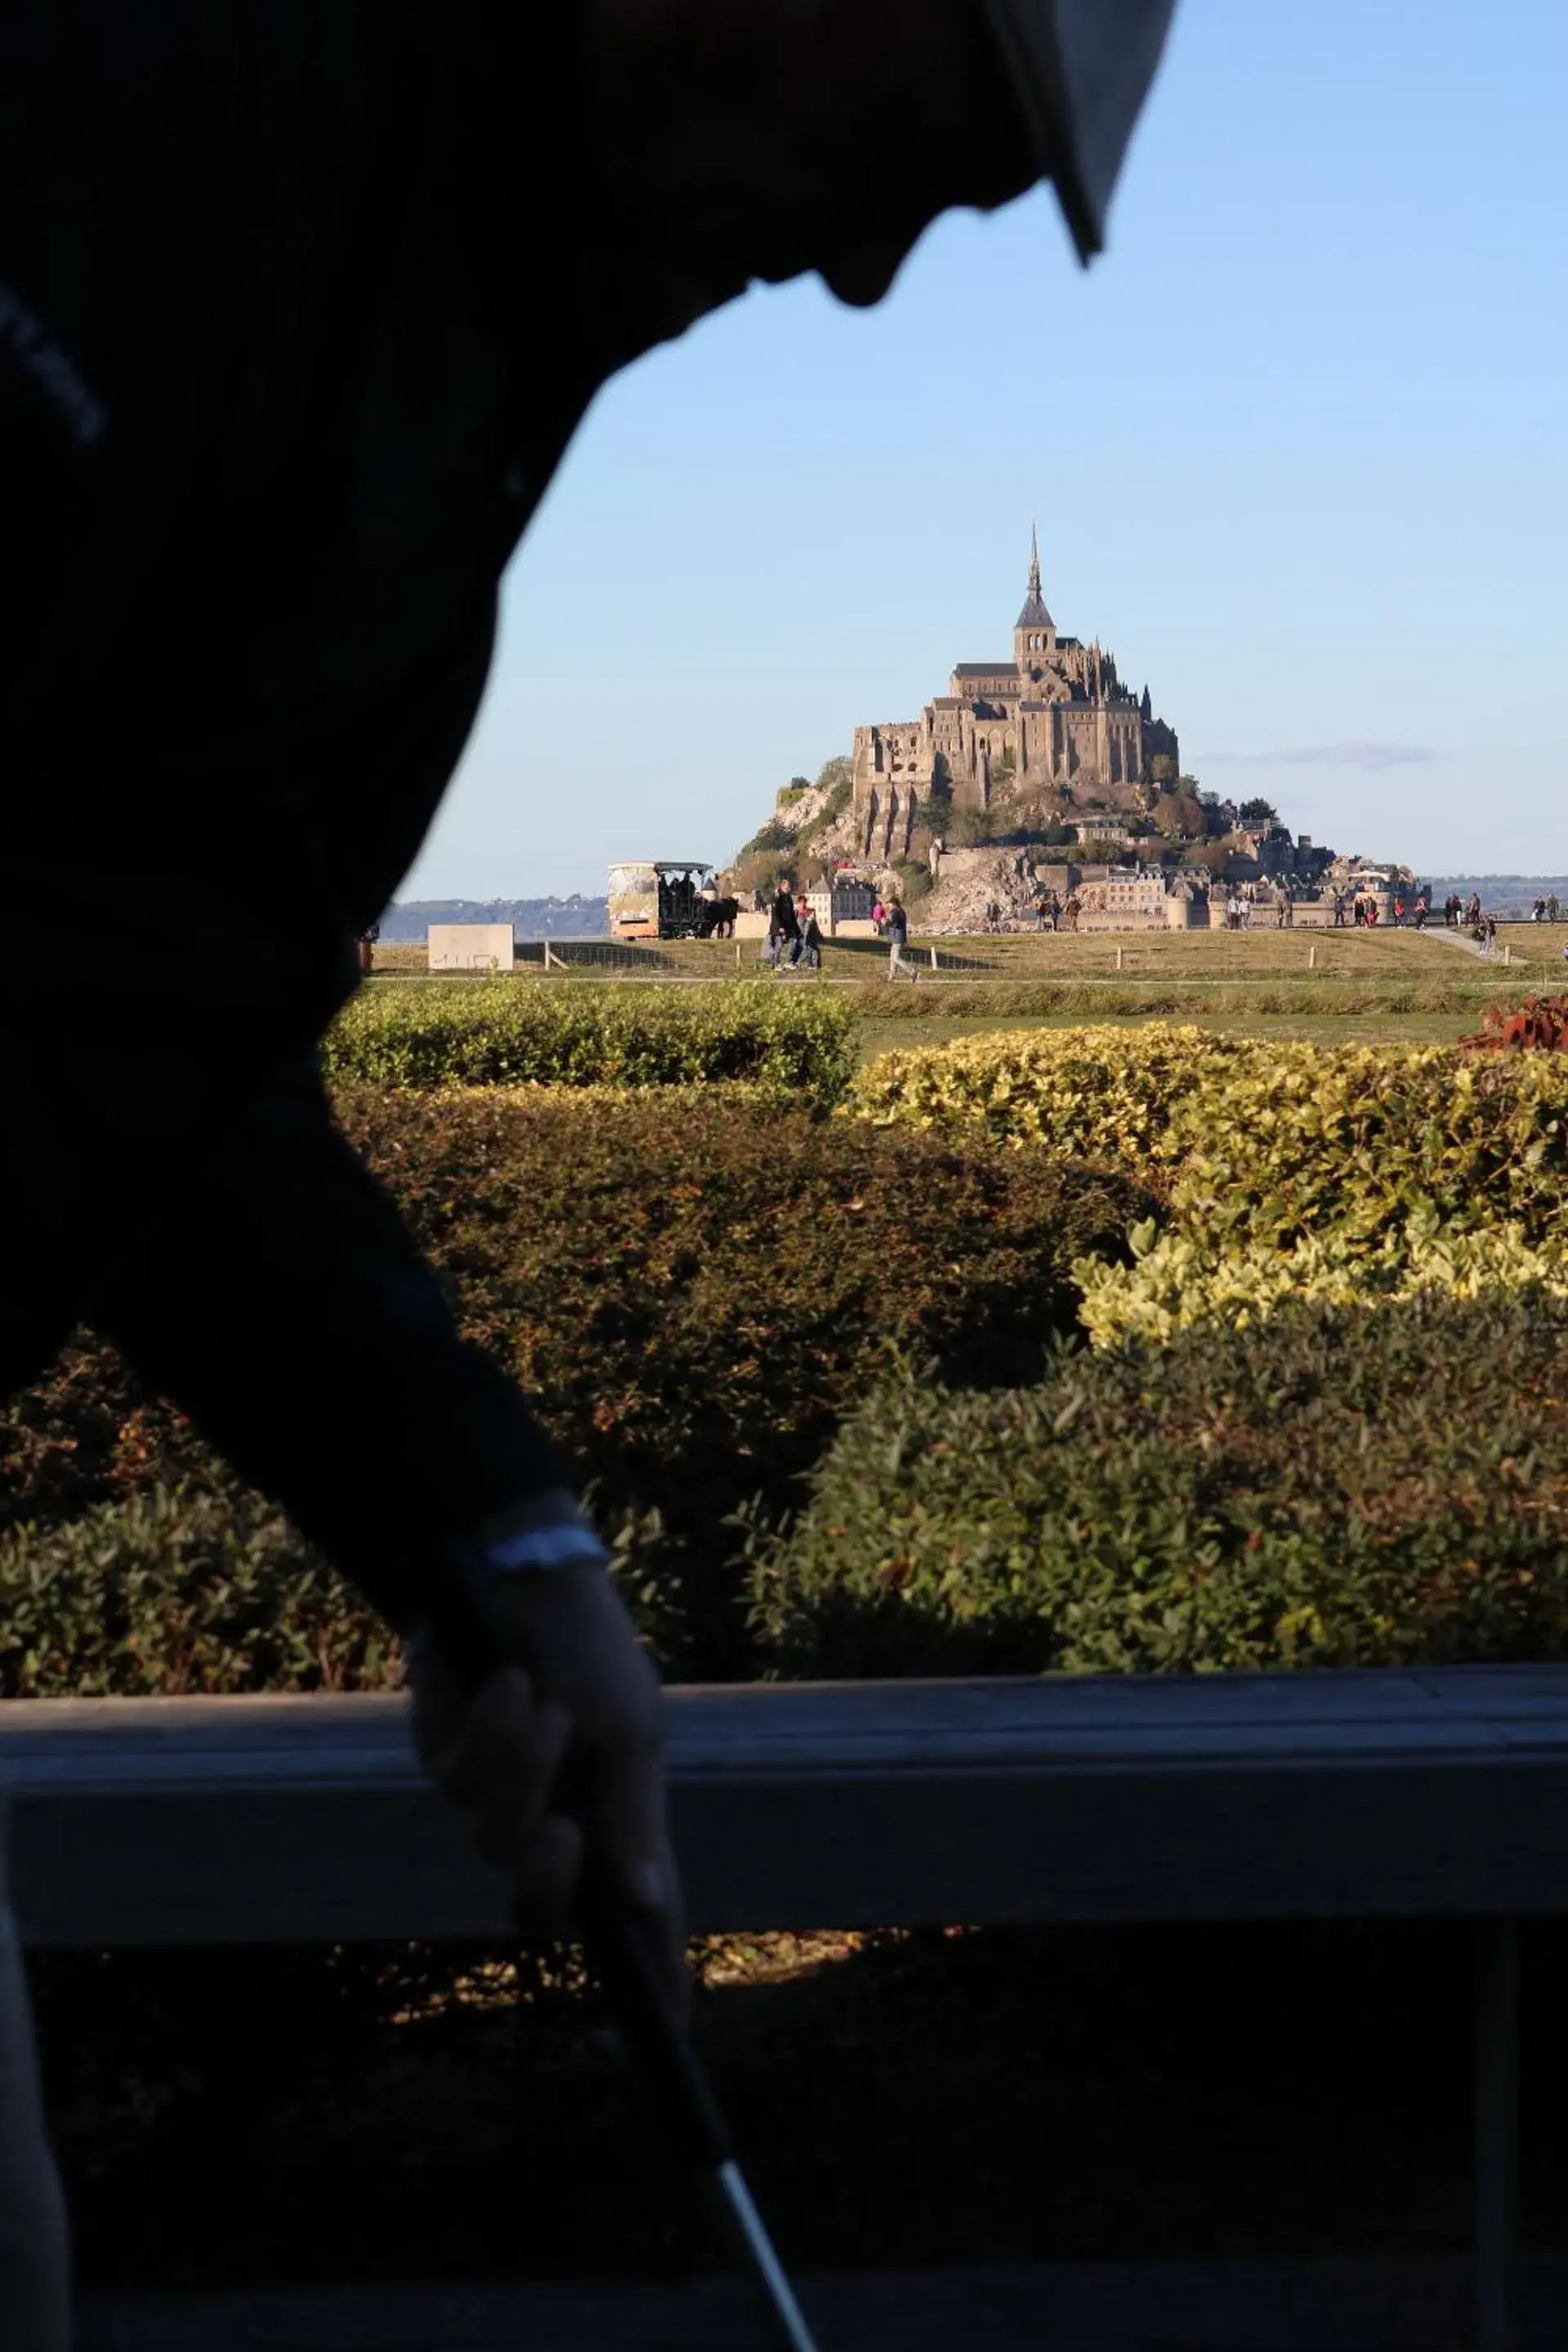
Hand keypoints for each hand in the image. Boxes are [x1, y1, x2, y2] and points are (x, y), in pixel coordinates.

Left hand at [409, 1560, 686, 2018]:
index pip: (639, 1915)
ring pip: (492, 1838)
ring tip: (541, 1707)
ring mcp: (497, 1795)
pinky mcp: (448, 1761)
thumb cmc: (594, 1651)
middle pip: (538, 1904)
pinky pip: (456, 1781)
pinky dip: (487, 1730)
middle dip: (546, 1876)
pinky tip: (504, 1680)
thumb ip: (634, 1815)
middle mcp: (554, 1820)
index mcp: (614, 1819)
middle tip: (560, 1832)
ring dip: (520, 1770)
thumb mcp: (630, 1728)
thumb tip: (647, 1903)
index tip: (673, 2030)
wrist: (524, 1576)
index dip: (655, 1972)